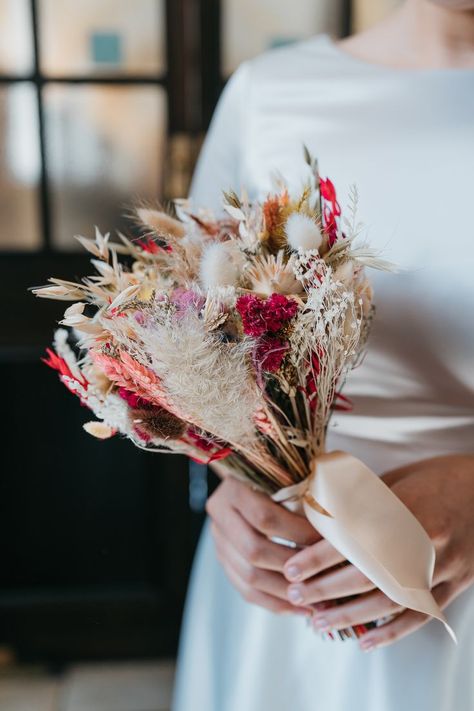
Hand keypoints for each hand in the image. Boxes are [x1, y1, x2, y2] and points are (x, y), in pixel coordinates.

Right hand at [206, 476, 321, 614]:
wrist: (251, 478)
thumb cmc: (280, 476)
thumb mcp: (288, 476)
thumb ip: (305, 496)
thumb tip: (338, 526)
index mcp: (233, 489)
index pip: (265, 517)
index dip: (297, 533)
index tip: (325, 543)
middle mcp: (219, 514)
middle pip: (254, 551)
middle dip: (291, 567)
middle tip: (323, 576)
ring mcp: (218, 541)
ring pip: (249, 577)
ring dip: (285, 591)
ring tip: (317, 600)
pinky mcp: (224, 561)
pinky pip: (246, 591)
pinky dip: (275, 603)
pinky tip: (301, 608)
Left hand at [283, 454, 473, 649]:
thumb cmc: (436, 477)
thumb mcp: (396, 479)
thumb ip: (360, 499)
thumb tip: (312, 516)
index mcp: (405, 506)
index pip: (352, 538)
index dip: (318, 557)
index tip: (291, 569)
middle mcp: (424, 538)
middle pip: (367, 573)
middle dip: (325, 589)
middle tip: (295, 597)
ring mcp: (443, 564)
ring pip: (390, 599)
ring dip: (351, 615)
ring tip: (319, 622)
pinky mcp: (457, 582)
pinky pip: (422, 614)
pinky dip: (392, 632)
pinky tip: (366, 641)